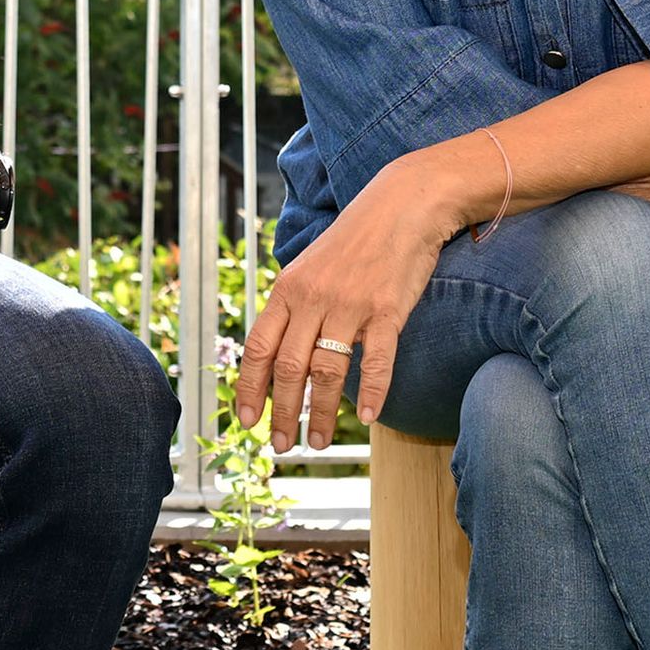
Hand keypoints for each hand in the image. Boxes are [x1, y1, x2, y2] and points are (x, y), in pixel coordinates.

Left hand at [230, 159, 458, 450]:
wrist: (403, 205)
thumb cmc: (356, 241)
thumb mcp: (311, 268)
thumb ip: (294, 308)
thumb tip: (278, 354)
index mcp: (287, 290)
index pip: (258, 348)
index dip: (249, 388)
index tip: (246, 421)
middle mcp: (312, 298)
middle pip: (289, 368)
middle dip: (282, 413)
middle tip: (282, 444)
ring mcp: (349, 304)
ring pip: (326, 371)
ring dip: (320, 414)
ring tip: (318, 441)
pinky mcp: (386, 309)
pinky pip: (376, 360)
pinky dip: (370, 392)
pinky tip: (364, 417)